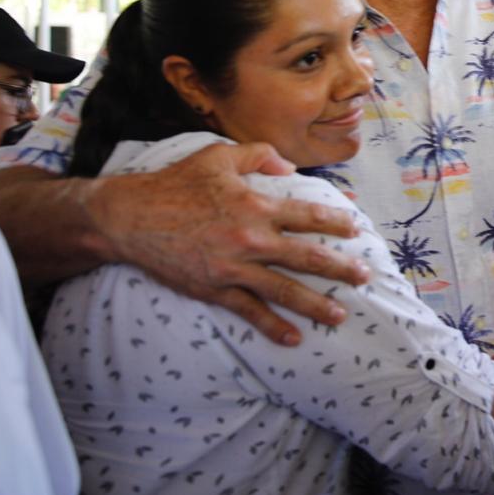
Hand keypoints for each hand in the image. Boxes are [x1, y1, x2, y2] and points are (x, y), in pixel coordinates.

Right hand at [89, 142, 367, 345]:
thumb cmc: (174, 184)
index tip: (355, 230)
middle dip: (340, 268)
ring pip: (285, 290)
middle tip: (365, 276)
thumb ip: (259, 156)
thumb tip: (289, 166)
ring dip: (316, 304)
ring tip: (341, 315)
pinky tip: (294, 338)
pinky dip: (273, 326)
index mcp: (256, 205)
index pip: (307, 216)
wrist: (129, 218)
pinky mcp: (214, 289)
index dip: (335, 222)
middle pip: (307, 257)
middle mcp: (251, 239)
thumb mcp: (218, 157)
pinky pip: (250, 311)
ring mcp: (233, 268)